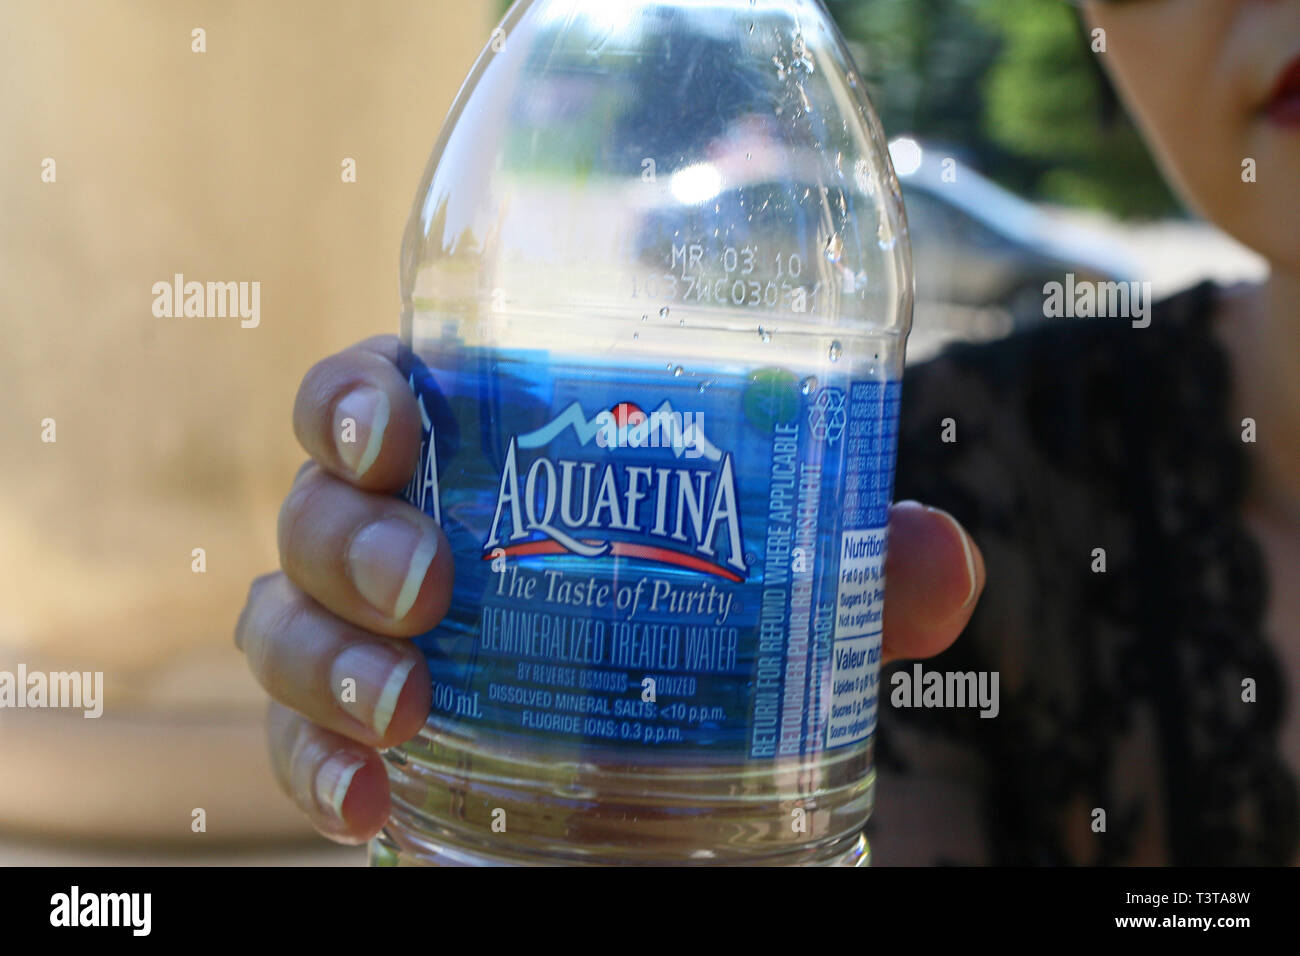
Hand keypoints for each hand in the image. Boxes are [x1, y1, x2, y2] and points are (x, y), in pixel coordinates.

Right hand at [235, 335, 985, 843]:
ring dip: (325, 661)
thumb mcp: (773, 590)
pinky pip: (295, 740)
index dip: (357, 398)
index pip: (376, 396)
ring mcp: (364, 637)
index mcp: (473, 457)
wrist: (642, 761)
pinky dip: (316, 768)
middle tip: (432, 587)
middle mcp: (398, 532)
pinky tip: (372, 803)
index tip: (396, 426)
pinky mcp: (355, 733)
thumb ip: (848, 567)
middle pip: (317, 508)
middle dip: (352, 540)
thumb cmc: (684, 618)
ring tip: (408, 708)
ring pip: (284, 621)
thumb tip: (944, 565)